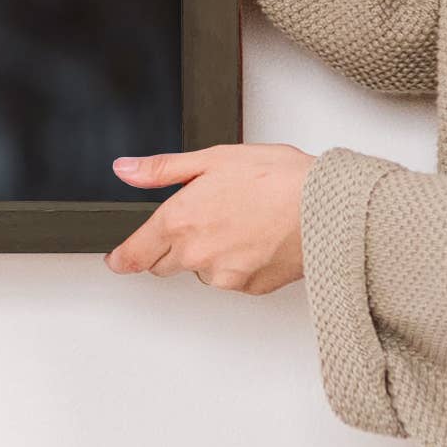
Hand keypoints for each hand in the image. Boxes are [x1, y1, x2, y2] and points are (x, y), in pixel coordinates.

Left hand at [106, 142, 309, 292]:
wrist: (328, 207)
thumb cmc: (277, 178)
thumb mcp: (212, 159)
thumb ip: (161, 170)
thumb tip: (125, 170)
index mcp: (179, 222)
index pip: (134, 256)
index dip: (122, 258)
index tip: (117, 260)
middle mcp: (197, 256)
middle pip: (164, 264)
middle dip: (171, 247)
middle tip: (199, 221)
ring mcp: (225, 276)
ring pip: (201, 272)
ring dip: (208, 255)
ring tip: (238, 222)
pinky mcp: (252, 288)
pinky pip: (232, 279)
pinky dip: (237, 263)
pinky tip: (256, 238)